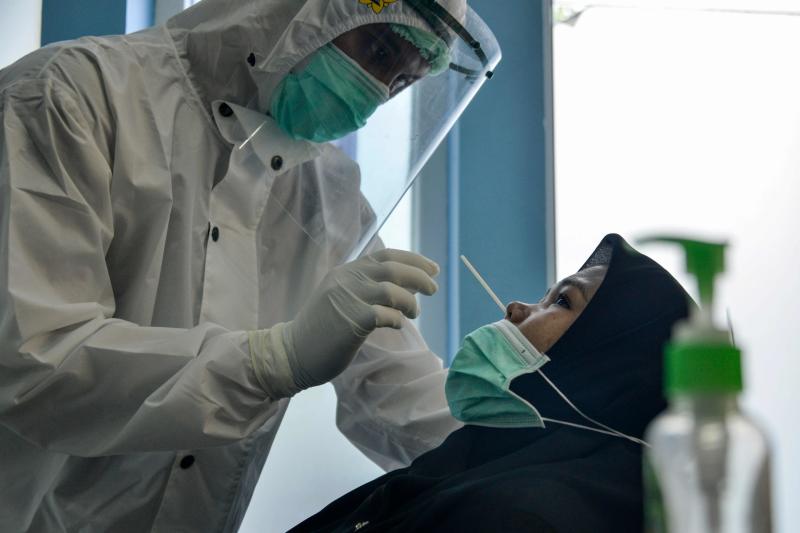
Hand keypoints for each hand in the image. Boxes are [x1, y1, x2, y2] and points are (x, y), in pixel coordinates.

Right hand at [285, 249, 438, 389]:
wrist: (292, 352)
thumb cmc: (322, 330)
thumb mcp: (343, 298)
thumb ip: (367, 288)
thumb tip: (406, 286)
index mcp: (346, 271)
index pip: (386, 255)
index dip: (414, 260)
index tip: (433, 269)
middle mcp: (347, 279)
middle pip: (393, 268)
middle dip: (420, 277)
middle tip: (434, 289)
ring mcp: (347, 298)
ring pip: (391, 290)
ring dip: (410, 301)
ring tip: (415, 313)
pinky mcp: (350, 321)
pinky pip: (384, 314)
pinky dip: (396, 318)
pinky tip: (397, 324)